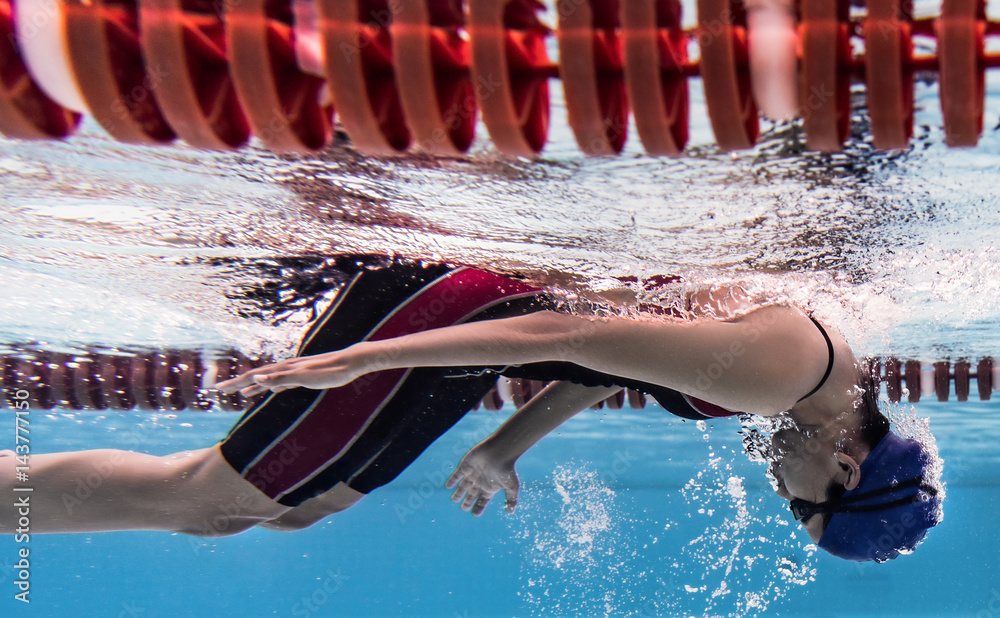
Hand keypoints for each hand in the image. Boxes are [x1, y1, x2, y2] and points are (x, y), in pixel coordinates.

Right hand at [214, 345, 368, 397]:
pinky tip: (268, 391)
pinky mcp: (304, 376)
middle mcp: (286, 368)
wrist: (351, 362)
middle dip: (239, 384)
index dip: (236, 383)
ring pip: (268, 380)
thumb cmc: (330, 371)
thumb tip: (257, 379)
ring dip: (253, 386)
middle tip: (220, 390)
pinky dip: (270, 387)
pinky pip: (280, 383)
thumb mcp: (305, 377)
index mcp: (284, 369)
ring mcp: (294, 372)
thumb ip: (281, 379)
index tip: (218, 388)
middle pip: (257, 377)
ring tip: (241, 393)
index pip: (253, 376)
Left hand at [446, 440, 519, 515]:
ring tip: (454, 500)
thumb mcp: (512, 486)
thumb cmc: (506, 469)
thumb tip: (511, 512)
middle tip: (464, 508)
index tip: (475, 514)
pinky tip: (448, 486)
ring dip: (459, 493)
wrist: (499, 451)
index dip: (479, 507)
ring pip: (464, 486)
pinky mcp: (466, 466)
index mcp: (490, 487)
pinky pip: (457, 475)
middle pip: (472, 494)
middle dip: (468, 501)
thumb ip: (511, 499)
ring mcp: (473, 474)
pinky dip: (452, 480)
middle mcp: (480, 481)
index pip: (483, 500)